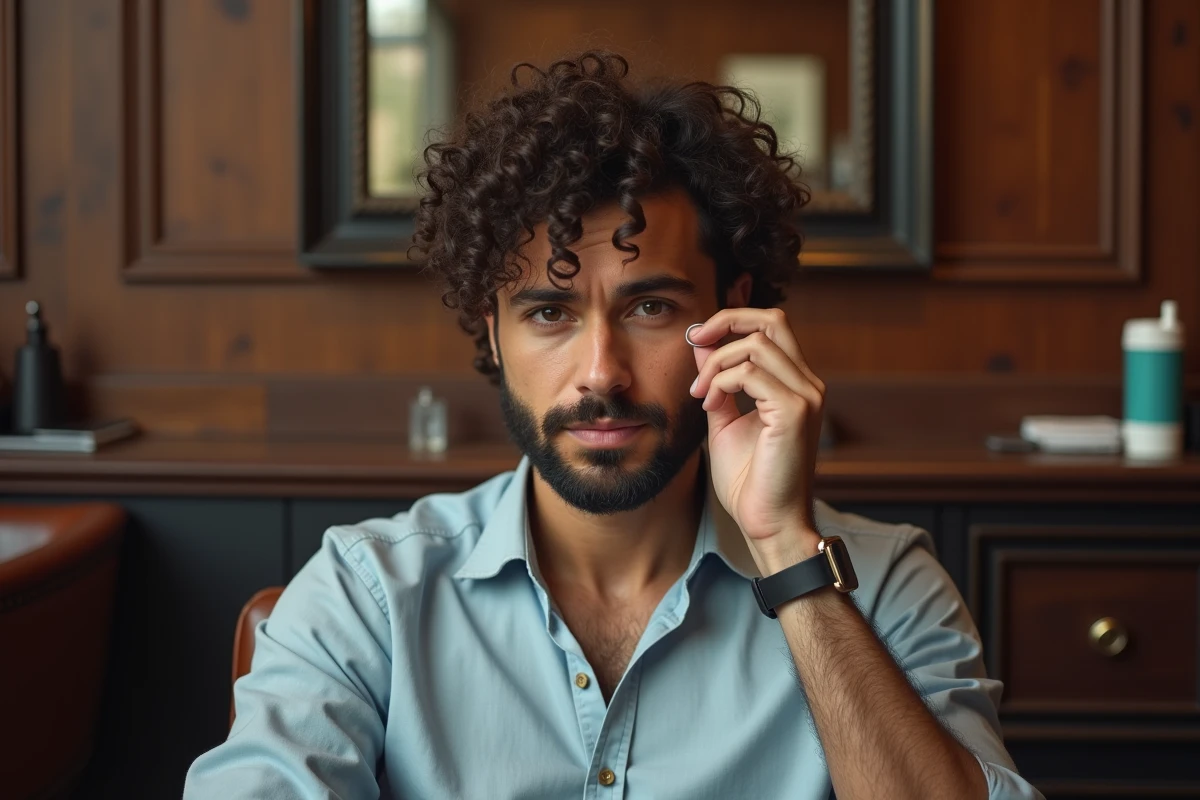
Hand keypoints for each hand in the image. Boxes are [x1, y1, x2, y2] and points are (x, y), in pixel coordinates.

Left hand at [687, 308, 825, 573]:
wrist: (767, 522)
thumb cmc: (748, 479)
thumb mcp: (724, 420)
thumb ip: (717, 381)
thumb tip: (702, 344)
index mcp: (795, 383)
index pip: (771, 326)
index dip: (732, 320)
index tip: (697, 337)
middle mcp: (807, 384)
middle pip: (772, 320)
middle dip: (726, 321)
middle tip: (694, 339)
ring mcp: (805, 396)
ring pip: (755, 345)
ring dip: (716, 364)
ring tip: (701, 394)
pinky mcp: (795, 411)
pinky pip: (750, 374)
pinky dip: (721, 382)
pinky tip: (710, 405)